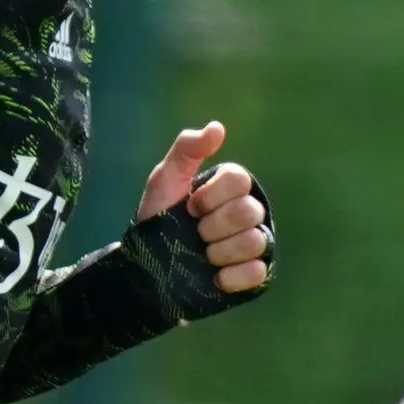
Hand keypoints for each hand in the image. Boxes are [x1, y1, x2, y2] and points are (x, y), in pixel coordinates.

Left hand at [138, 121, 269, 294]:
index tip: (189, 206)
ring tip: (202, 255)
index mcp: (231, 187)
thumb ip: (187, 149)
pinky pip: (257, 272)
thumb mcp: (165, 178)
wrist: (147, 265)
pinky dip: (232, 276)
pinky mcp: (251, 274)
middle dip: (211, 226)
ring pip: (254, 242)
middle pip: (247, 212)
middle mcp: (247, 213)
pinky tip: (213, 276)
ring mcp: (251, 244)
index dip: (210, 197)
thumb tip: (217, 128)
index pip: (239, 181)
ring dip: (219, 251)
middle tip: (194, 233)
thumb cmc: (157, 216)